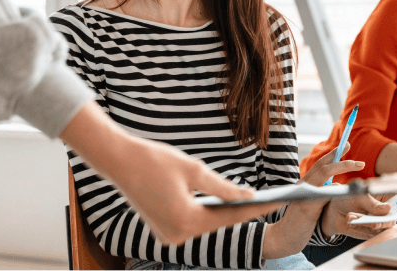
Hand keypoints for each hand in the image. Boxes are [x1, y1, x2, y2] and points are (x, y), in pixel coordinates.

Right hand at [61, 101, 282, 245]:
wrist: (118, 160)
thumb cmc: (155, 160)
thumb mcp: (195, 170)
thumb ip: (223, 187)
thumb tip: (247, 196)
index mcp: (185, 222)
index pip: (230, 217)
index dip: (256, 209)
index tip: (277, 201)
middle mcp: (176, 236)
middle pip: (218, 224)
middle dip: (242, 211)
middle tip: (269, 201)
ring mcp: (167, 236)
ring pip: (205, 224)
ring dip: (225, 213)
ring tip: (252, 202)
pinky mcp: (162, 230)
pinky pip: (192, 223)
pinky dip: (207, 213)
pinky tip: (224, 204)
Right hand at [262, 142, 364, 258]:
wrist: (282, 237)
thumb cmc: (298, 222)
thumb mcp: (311, 204)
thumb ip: (322, 193)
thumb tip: (337, 185)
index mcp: (305, 183)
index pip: (320, 164)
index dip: (333, 153)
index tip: (346, 145)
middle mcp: (303, 185)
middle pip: (323, 165)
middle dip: (341, 157)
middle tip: (353, 151)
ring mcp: (304, 194)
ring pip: (324, 173)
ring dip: (342, 166)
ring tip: (357, 164)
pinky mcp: (307, 207)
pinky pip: (322, 193)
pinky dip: (333, 188)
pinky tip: (342, 187)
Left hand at [320, 191, 395, 239]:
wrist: (331, 209)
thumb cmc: (347, 197)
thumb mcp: (358, 196)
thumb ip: (372, 204)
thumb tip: (388, 208)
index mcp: (384, 197)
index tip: (392, 211)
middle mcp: (383, 211)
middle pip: (391, 220)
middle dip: (382, 222)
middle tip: (374, 223)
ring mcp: (377, 222)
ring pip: (379, 228)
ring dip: (365, 223)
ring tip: (351, 216)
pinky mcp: (369, 232)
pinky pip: (368, 234)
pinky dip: (358, 227)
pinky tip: (349, 219)